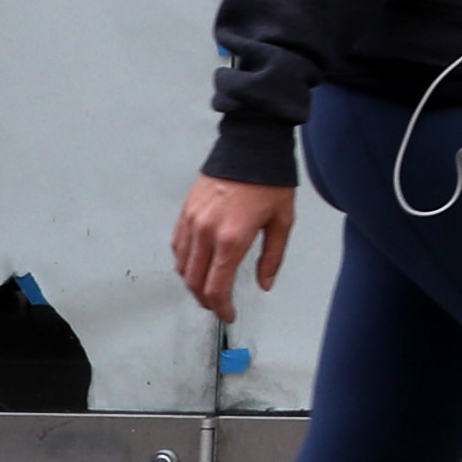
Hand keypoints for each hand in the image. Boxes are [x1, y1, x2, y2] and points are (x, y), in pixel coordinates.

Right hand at [173, 176, 293, 319]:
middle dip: (206, 300)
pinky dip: (184, 262)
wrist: (251, 147)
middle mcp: (206, 233)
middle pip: (195, 282)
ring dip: (193, 283)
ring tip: (208, 288)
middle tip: (219, 306)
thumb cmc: (270, 183)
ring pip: (182, 266)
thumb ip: (272, 258)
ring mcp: (192, 221)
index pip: (216, 287)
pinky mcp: (185, 211)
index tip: (229, 315)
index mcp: (232, 239)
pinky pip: (177, 246)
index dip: (221, 308)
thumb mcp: (283, 221)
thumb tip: (264, 285)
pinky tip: (196, 265)